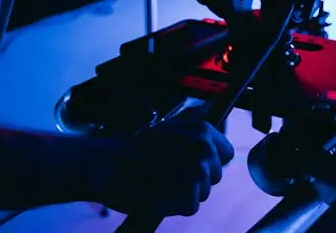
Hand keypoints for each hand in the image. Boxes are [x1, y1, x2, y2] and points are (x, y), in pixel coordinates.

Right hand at [96, 117, 234, 217]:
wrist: (110, 164)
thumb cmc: (135, 149)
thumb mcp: (170, 129)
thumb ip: (194, 138)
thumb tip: (212, 150)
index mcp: (202, 130)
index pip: (225, 153)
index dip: (209, 162)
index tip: (192, 165)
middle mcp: (205, 149)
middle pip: (215, 175)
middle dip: (196, 179)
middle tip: (169, 174)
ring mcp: (198, 173)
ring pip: (203, 192)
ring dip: (184, 192)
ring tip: (161, 182)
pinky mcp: (188, 196)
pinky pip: (190, 206)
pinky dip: (175, 206)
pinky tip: (159, 193)